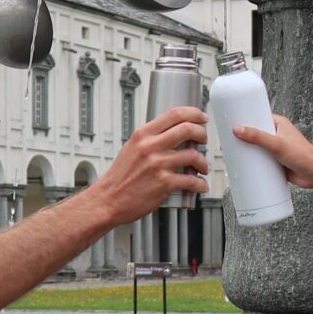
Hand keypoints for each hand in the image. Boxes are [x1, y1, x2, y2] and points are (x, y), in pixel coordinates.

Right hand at [94, 105, 209, 224]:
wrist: (108, 200)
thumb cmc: (119, 178)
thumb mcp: (132, 148)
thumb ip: (151, 139)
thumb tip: (174, 134)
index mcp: (143, 135)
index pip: (174, 114)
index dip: (194, 113)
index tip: (201, 117)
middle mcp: (151, 147)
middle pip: (188, 129)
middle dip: (202, 134)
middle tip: (204, 140)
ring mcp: (158, 165)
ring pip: (193, 155)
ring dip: (203, 162)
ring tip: (202, 167)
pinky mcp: (164, 183)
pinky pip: (191, 180)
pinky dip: (200, 184)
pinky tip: (199, 186)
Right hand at [228, 113, 312, 189]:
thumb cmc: (304, 155)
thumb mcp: (277, 144)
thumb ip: (257, 137)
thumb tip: (238, 129)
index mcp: (278, 124)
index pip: (256, 117)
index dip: (244, 119)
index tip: (230, 121)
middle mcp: (276, 135)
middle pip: (253, 134)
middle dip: (242, 138)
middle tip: (227, 140)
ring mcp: (275, 149)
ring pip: (256, 148)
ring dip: (246, 152)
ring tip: (230, 154)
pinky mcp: (275, 162)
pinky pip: (260, 161)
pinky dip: (252, 163)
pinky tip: (242, 167)